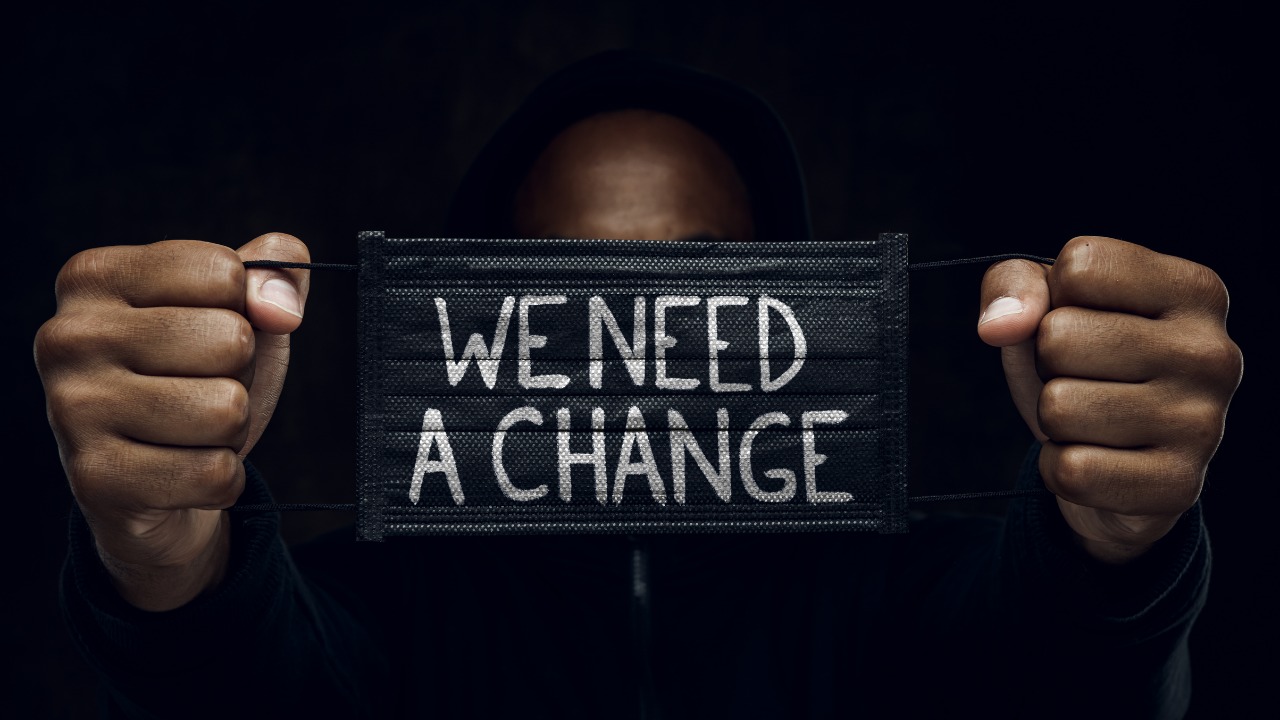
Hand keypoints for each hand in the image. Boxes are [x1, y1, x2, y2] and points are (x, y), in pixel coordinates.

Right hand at [34, 233, 309, 608]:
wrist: (160, 481)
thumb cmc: (200, 375)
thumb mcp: (243, 308)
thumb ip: (277, 268)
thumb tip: (281, 310)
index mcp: (95, 276)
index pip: (223, 273)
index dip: (243, 312)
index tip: (203, 332)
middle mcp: (67, 336)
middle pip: (231, 340)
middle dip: (240, 373)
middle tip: (199, 388)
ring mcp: (72, 408)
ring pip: (226, 409)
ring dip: (231, 428)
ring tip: (190, 429)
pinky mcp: (95, 478)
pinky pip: (214, 472)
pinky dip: (221, 478)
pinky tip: (181, 471)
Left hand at [977, 237, 1241, 563]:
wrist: (1117, 461)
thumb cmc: (1085, 364)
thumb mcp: (1046, 306)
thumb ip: (1014, 285)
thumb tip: (999, 324)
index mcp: (1195, 291)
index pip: (1080, 266)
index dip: (1054, 299)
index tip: (1085, 322)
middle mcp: (1213, 353)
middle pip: (1059, 337)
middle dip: (1048, 364)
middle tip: (1084, 379)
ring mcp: (1204, 423)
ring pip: (1059, 407)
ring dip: (1053, 419)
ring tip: (1091, 419)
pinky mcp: (1178, 486)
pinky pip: (1071, 470)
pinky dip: (1059, 468)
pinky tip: (1095, 459)